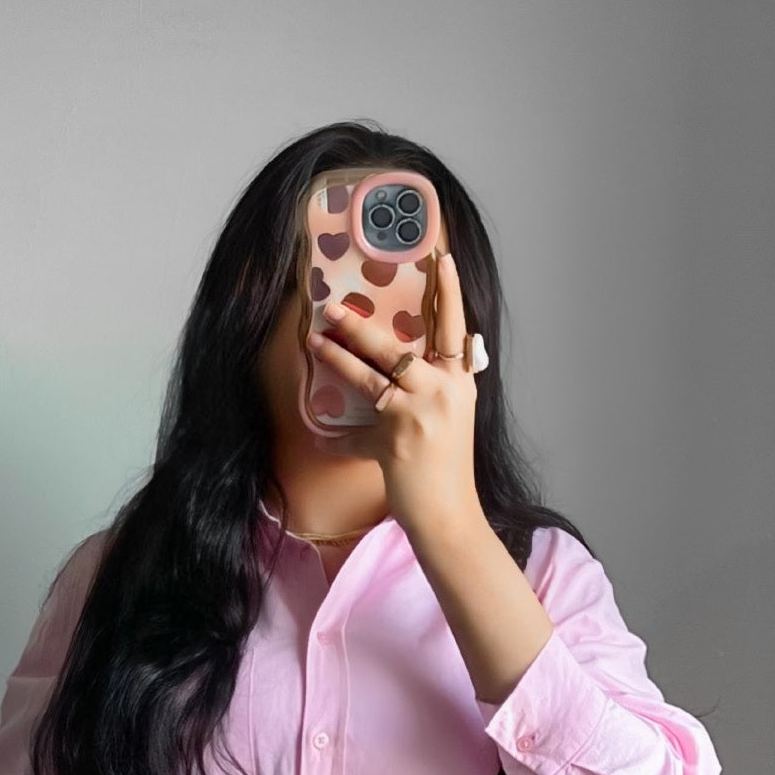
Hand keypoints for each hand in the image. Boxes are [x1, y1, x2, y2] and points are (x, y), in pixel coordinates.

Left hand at [307, 250, 485, 545]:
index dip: (449, 293)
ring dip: (339, 356)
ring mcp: (418, 412)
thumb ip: (433, 392)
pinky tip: (320, 439)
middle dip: (363, 325)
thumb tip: (401, 376)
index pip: (455, 329)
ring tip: (315, 339)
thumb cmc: (447, 471)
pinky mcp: (395, 437)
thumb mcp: (451, 422)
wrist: (450, 515)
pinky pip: (356, 432)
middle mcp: (443, 391)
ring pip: (371, 374)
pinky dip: (337, 439)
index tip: (441, 259)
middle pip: (398, 346)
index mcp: (459, 383)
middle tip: (335, 306)